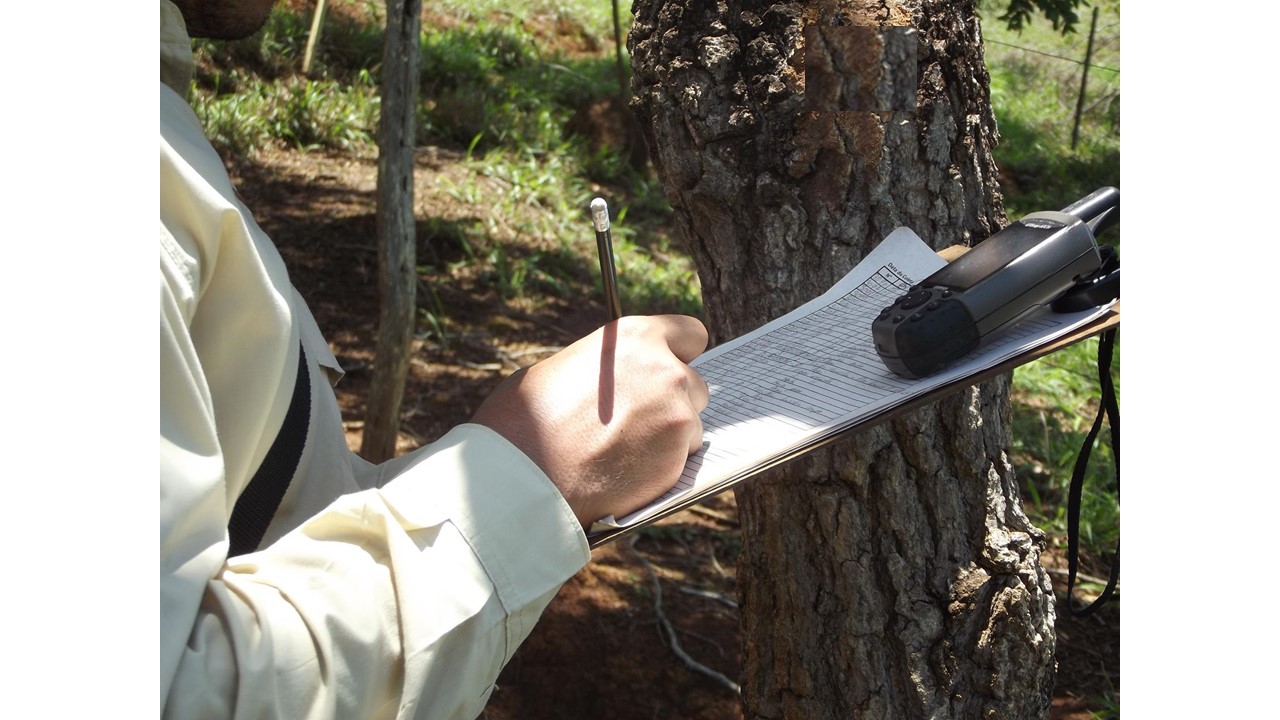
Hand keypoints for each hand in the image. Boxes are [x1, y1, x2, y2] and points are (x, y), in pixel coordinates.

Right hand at [471, 315, 709, 527]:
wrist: (524, 477)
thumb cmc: (527, 420)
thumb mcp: (560, 369)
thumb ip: (604, 367)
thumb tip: (616, 376)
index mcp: (636, 338)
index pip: (690, 333)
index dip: (678, 353)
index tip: (670, 366)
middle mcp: (667, 372)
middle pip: (694, 383)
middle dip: (673, 400)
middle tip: (638, 419)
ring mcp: (677, 417)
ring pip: (691, 425)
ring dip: (669, 436)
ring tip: (624, 450)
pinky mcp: (678, 460)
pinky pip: (682, 460)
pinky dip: (661, 467)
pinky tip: (626, 471)